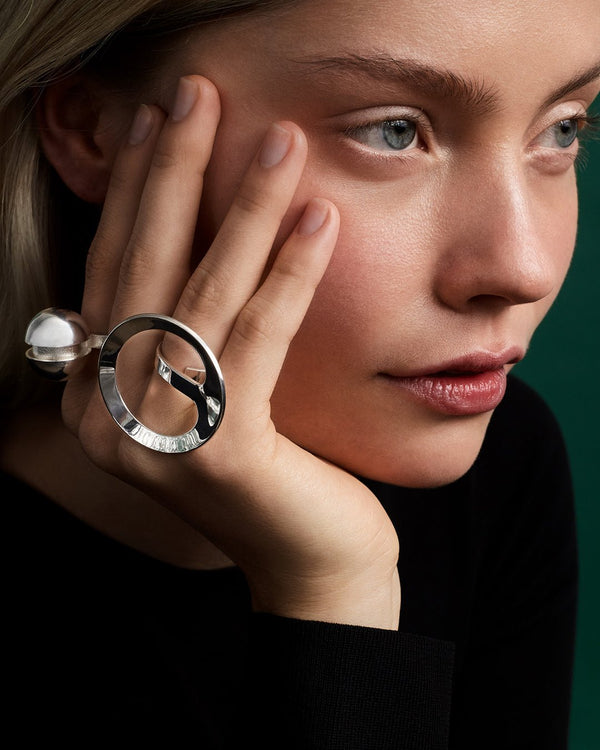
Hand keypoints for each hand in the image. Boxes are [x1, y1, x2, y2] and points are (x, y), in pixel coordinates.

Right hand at [62, 76, 399, 628]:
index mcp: (95, 397)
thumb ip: (184, 331)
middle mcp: (106, 415)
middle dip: (173, 173)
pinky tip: (320, 218)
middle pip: (143, 269)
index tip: (160, 123)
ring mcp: (154, 436)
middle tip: (200, 95)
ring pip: (201, 295)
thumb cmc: (273, 470)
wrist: (313, 564)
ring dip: (242, 207)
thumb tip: (190, 235)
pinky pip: (257, 339)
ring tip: (280, 141)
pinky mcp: (217, 452)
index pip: (112, 272)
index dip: (136, 193)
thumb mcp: (212, 391)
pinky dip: (290, 273)